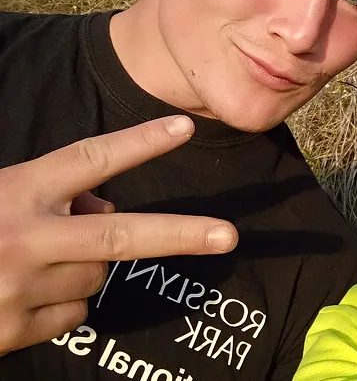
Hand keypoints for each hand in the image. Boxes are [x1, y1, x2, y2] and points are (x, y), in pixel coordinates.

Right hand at [0, 115, 238, 355]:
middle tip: (229, 237)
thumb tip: (107, 204)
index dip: (138, 142)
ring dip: (82, 266)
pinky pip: (74, 312)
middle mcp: (24, 238)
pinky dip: (62, 303)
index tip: (183, 128)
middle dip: (181, 235)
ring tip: (33, 262)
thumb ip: (51, 193)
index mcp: (15, 192)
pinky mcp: (16, 331)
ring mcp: (22, 288)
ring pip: (97, 274)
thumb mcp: (0, 195)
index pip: (88, 159)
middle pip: (119, 236)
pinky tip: (23, 295)